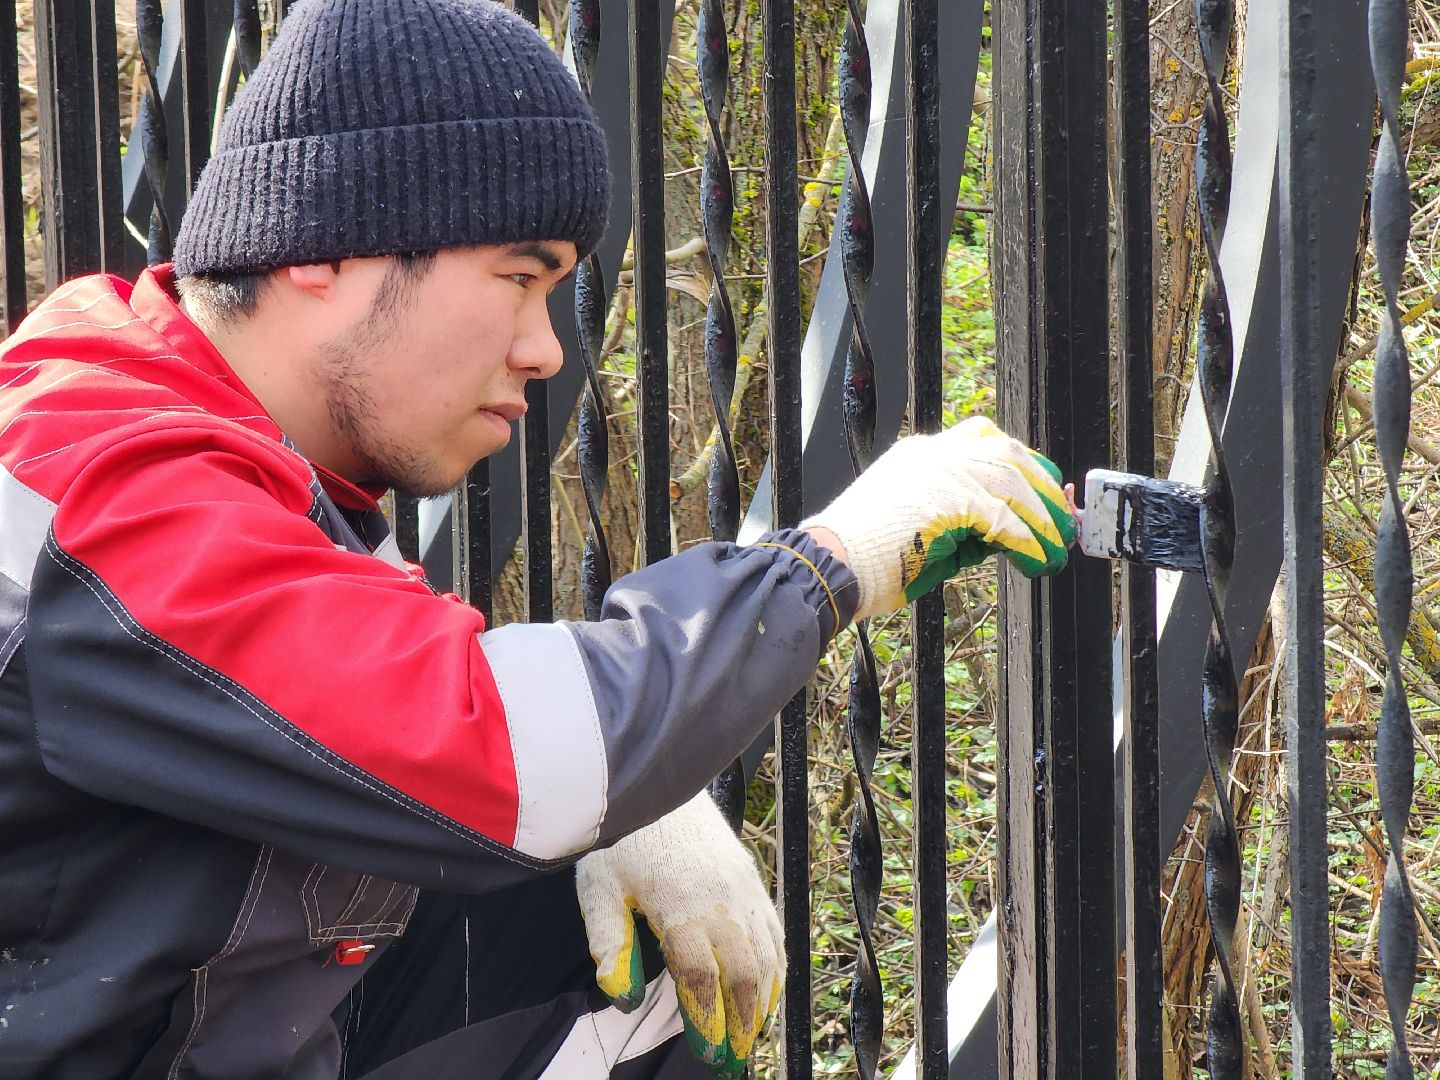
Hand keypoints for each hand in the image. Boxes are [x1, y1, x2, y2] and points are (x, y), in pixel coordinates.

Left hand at [575, 792, 782, 1077]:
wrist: (654, 777)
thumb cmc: (622, 834)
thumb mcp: (598, 887)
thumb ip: (608, 941)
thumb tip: (619, 993)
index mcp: (680, 907)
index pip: (702, 979)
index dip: (707, 1021)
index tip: (706, 1051)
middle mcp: (720, 901)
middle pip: (744, 975)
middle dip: (742, 1023)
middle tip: (733, 1057)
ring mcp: (742, 888)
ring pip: (766, 956)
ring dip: (764, 1000)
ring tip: (754, 1033)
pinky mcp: (751, 877)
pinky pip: (774, 930)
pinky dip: (777, 965)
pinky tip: (770, 988)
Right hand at [802, 415, 1076, 619]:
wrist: (831, 567)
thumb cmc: (868, 559)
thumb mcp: (923, 529)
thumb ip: (963, 523)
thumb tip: (1008, 535)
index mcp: (922, 454)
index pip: (985, 440)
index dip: (1022, 465)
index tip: (1043, 489)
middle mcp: (932, 453)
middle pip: (1007, 451)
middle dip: (1042, 484)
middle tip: (1062, 518)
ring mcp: (938, 472)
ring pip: (1011, 480)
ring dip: (1042, 517)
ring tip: (1056, 547)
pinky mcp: (945, 500)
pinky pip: (1002, 518)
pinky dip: (1025, 541)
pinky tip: (1034, 559)